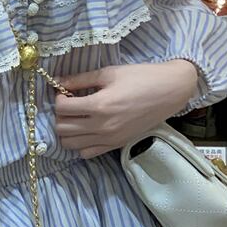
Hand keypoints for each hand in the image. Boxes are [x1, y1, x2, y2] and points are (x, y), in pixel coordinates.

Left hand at [53, 60, 198, 158]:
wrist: (169, 91)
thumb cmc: (141, 77)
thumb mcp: (109, 73)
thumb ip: (80, 80)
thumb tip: (57, 82)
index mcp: (99, 105)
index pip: (62, 109)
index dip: (58, 98)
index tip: (65, 92)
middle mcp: (102, 126)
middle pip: (62, 129)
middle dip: (60, 115)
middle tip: (69, 105)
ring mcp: (109, 139)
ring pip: (70, 144)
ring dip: (67, 131)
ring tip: (76, 118)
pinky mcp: (116, 145)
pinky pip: (86, 153)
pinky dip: (80, 144)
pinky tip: (87, 130)